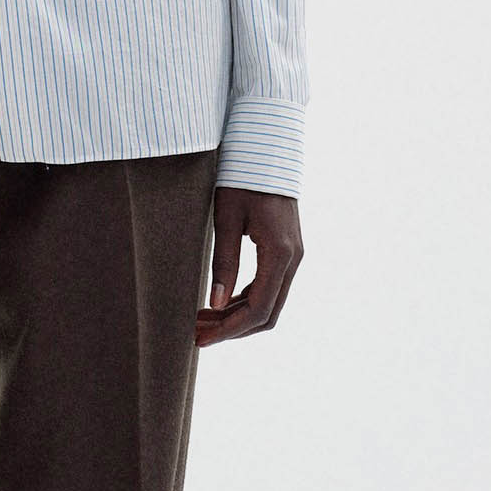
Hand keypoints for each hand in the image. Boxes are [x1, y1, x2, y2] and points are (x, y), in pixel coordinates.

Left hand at [196, 186, 301, 345]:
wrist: (267, 151)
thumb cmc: (242, 179)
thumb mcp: (226, 219)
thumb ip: (224, 262)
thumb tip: (215, 304)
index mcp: (280, 254)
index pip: (258, 309)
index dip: (229, 330)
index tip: (201, 339)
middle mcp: (293, 260)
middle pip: (266, 314)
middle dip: (231, 329)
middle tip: (196, 333)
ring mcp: (293, 256)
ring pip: (269, 303)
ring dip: (237, 317)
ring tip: (201, 320)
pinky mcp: (287, 251)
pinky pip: (269, 287)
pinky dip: (245, 301)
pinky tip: (219, 303)